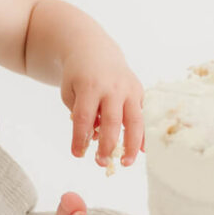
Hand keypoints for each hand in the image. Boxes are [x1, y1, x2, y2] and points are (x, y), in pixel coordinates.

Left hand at [61, 46, 143, 169]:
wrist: (96, 51)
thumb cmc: (78, 76)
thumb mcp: (70, 91)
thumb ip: (80, 113)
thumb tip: (95, 137)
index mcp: (90, 86)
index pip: (84, 117)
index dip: (80, 138)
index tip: (77, 154)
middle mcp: (112, 87)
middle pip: (111, 121)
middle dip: (107, 145)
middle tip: (100, 163)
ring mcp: (128, 89)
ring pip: (133, 120)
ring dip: (131, 144)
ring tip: (125, 163)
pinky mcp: (139, 91)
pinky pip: (142, 116)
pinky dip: (143, 135)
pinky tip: (142, 151)